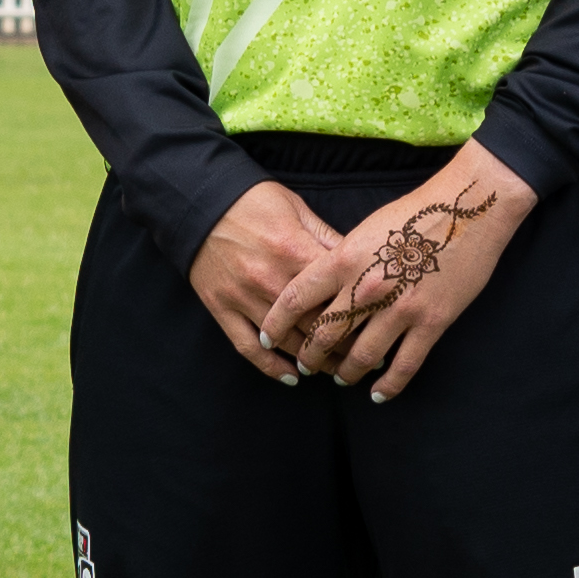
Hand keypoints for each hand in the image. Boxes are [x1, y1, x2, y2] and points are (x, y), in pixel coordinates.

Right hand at [185, 183, 346, 380]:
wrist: (200, 200)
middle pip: (315, 325)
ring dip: (314, 362)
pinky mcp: (222, 308)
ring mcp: (244, 297)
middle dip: (343, 346)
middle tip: (363, 358)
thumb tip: (360, 264)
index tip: (378, 328)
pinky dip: (271, 367)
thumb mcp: (298, 210)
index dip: (360, 315)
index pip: (336, 294)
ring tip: (336, 370)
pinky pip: (247, 347)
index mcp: (295, 252)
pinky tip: (292, 376)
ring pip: (286, 342)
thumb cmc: (255, 201)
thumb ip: (328, 240)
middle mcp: (270, 280)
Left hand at [261, 142, 531, 399]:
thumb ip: (341, 260)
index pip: (295, 299)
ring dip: (346, 372)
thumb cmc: (416, 212)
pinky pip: (404, 365)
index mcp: (344, 258)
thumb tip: (323, 290)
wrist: (469, 207)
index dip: (275, 324)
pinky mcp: (431, 322)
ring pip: (361, 356)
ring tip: (341, 377)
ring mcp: (400, 307)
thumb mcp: (366, 229)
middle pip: (324, 334)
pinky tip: (378, 394)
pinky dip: (388, 386)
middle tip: (306, 364)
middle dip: (310, 356)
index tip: (267, 338)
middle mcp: (367, 286)